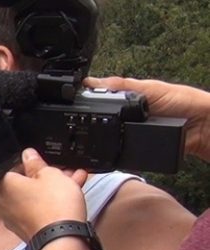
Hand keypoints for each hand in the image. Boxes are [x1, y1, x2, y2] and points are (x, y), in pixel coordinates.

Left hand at [0, 148, 88, 240]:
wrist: (63, 240)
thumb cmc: (54, 207)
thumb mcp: (49, 174)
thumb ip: (36, 162)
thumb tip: (28, 155)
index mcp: (1, 185)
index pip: (11, 166)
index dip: (30, 161)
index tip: (44, 159)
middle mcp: (2, 202)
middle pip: (23, 182)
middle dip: (45, 174)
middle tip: (61, 169)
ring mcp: (13, 217)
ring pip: (33, 195)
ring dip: (52, 186)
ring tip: (73, 178)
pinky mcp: (26, 228)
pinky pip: (37, 209)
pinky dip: (51, 201)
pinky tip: (71, 192)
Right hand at [85, 76, 209, 160]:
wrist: (203, 126)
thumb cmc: (183, 101)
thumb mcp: (150, 89)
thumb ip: (123, 86)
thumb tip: (93, 81)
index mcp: (129, 99)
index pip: (101, 100)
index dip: (84, 103)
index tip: (67, 104)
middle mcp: (128, 117)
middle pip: (100, 122)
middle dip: (88, 124)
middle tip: (73, 125)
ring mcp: (132, 134)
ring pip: (107, 139)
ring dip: (99, 141)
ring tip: (87, 140)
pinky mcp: (138, 149)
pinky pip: (120, 154)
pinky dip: (112, 155)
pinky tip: (104, 153)